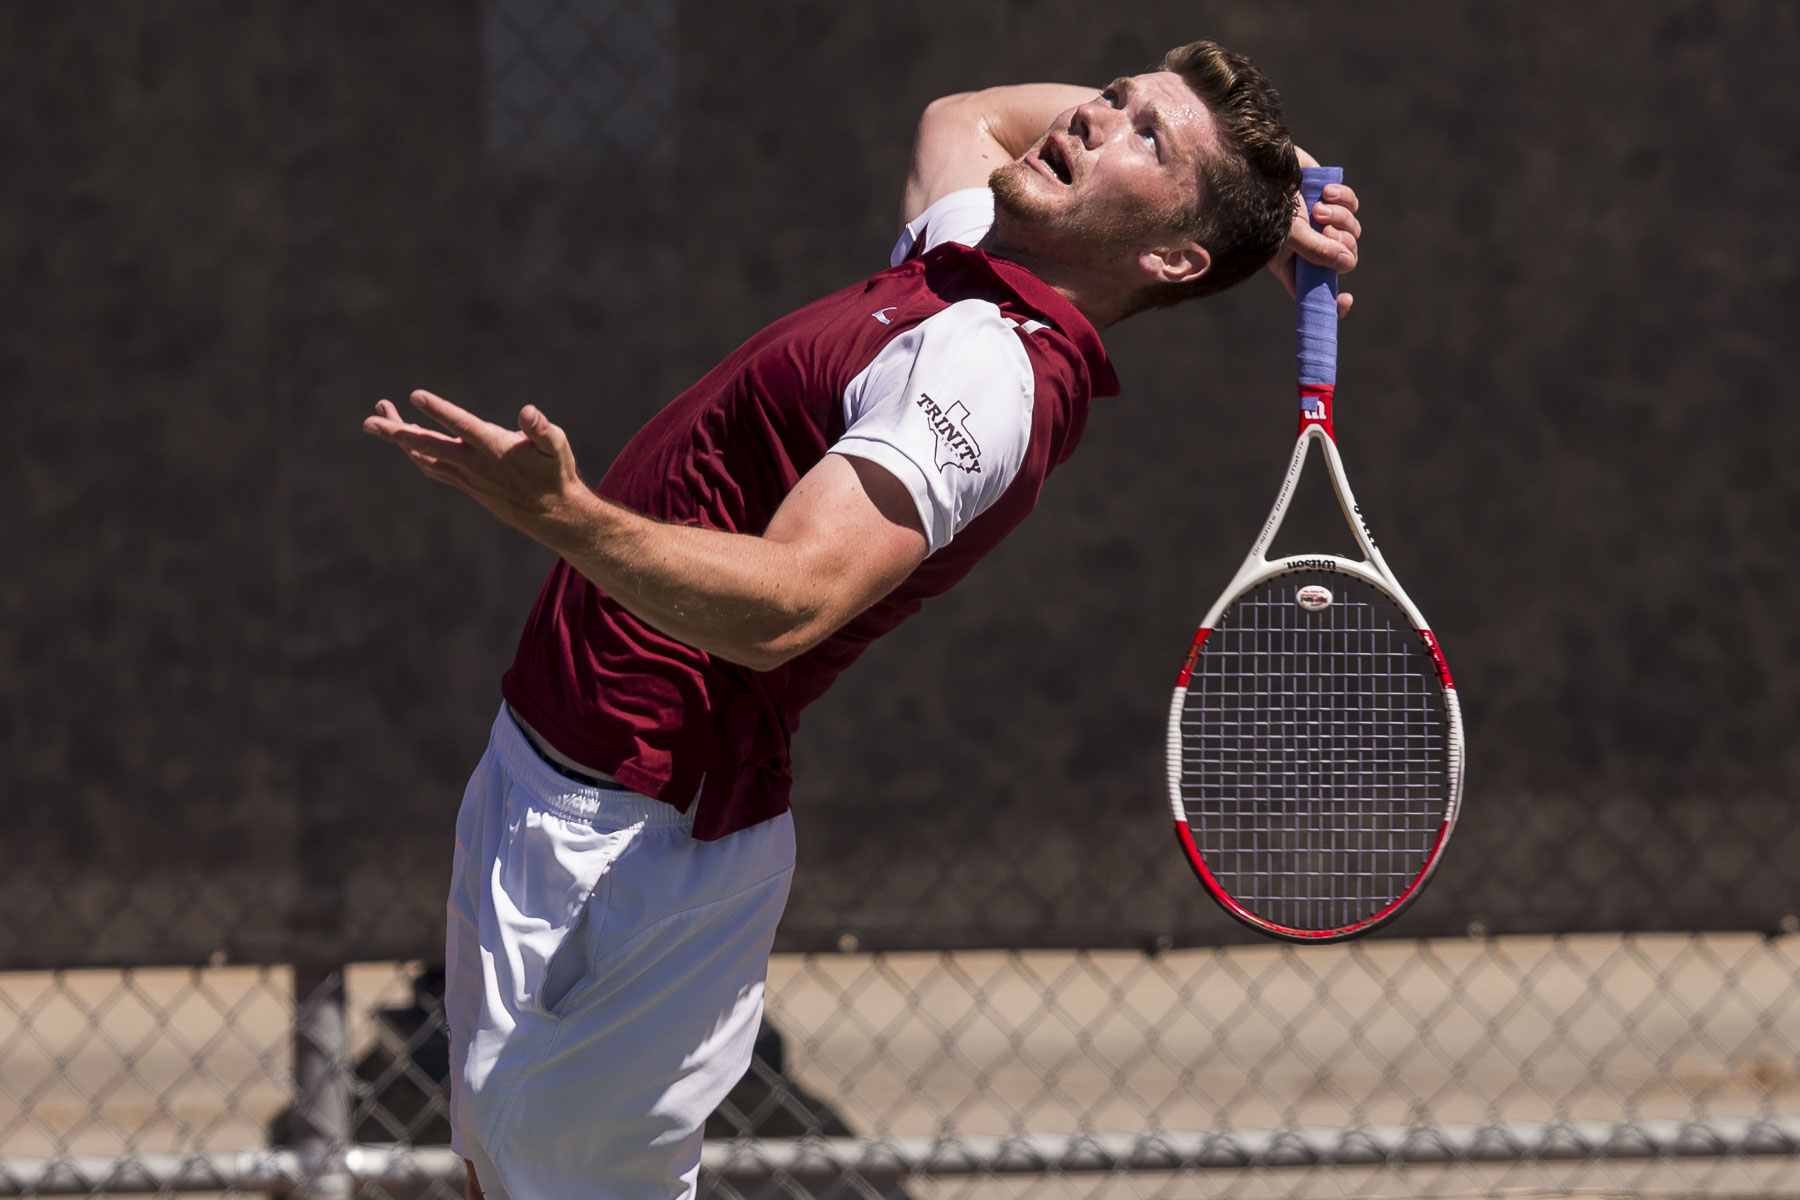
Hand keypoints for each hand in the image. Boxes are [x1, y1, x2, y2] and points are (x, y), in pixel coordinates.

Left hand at [362, 390, 594, 540]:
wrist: (552, 515)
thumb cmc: (555, 474)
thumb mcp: (556, 447)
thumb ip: (541, 428)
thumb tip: (527, 411)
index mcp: (494, 449)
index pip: (462, 427)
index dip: (439, 411)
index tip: (415, 396)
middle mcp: (474, 464)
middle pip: (428, 446)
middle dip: (397, 433)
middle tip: (369, 421)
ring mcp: (466, 476)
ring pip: (424, 457)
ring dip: (400, 439)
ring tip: (379, 418)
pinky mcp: (465, 483)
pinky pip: (432, 467)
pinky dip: (415, 453)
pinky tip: (406, 442)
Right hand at [1266, 151, 1361, 316]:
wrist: (1260, 165)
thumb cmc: (1263, 203)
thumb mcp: (1289, 233)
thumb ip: (1317, 251)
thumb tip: (1347, 263)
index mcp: (1292, 264)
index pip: (1315, 293)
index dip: (1332, 303)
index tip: (1346, 300)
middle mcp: (1308, 246)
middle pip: (1344, 258)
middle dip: (1341, 244)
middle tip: (1326, 230)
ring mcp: (1321, 222)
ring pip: (1351, 230)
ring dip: (1341, 218)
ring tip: (1319, 207)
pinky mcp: (1330, 197)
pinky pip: (1352, 204)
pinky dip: (1344, 198)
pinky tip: (1325, 191)